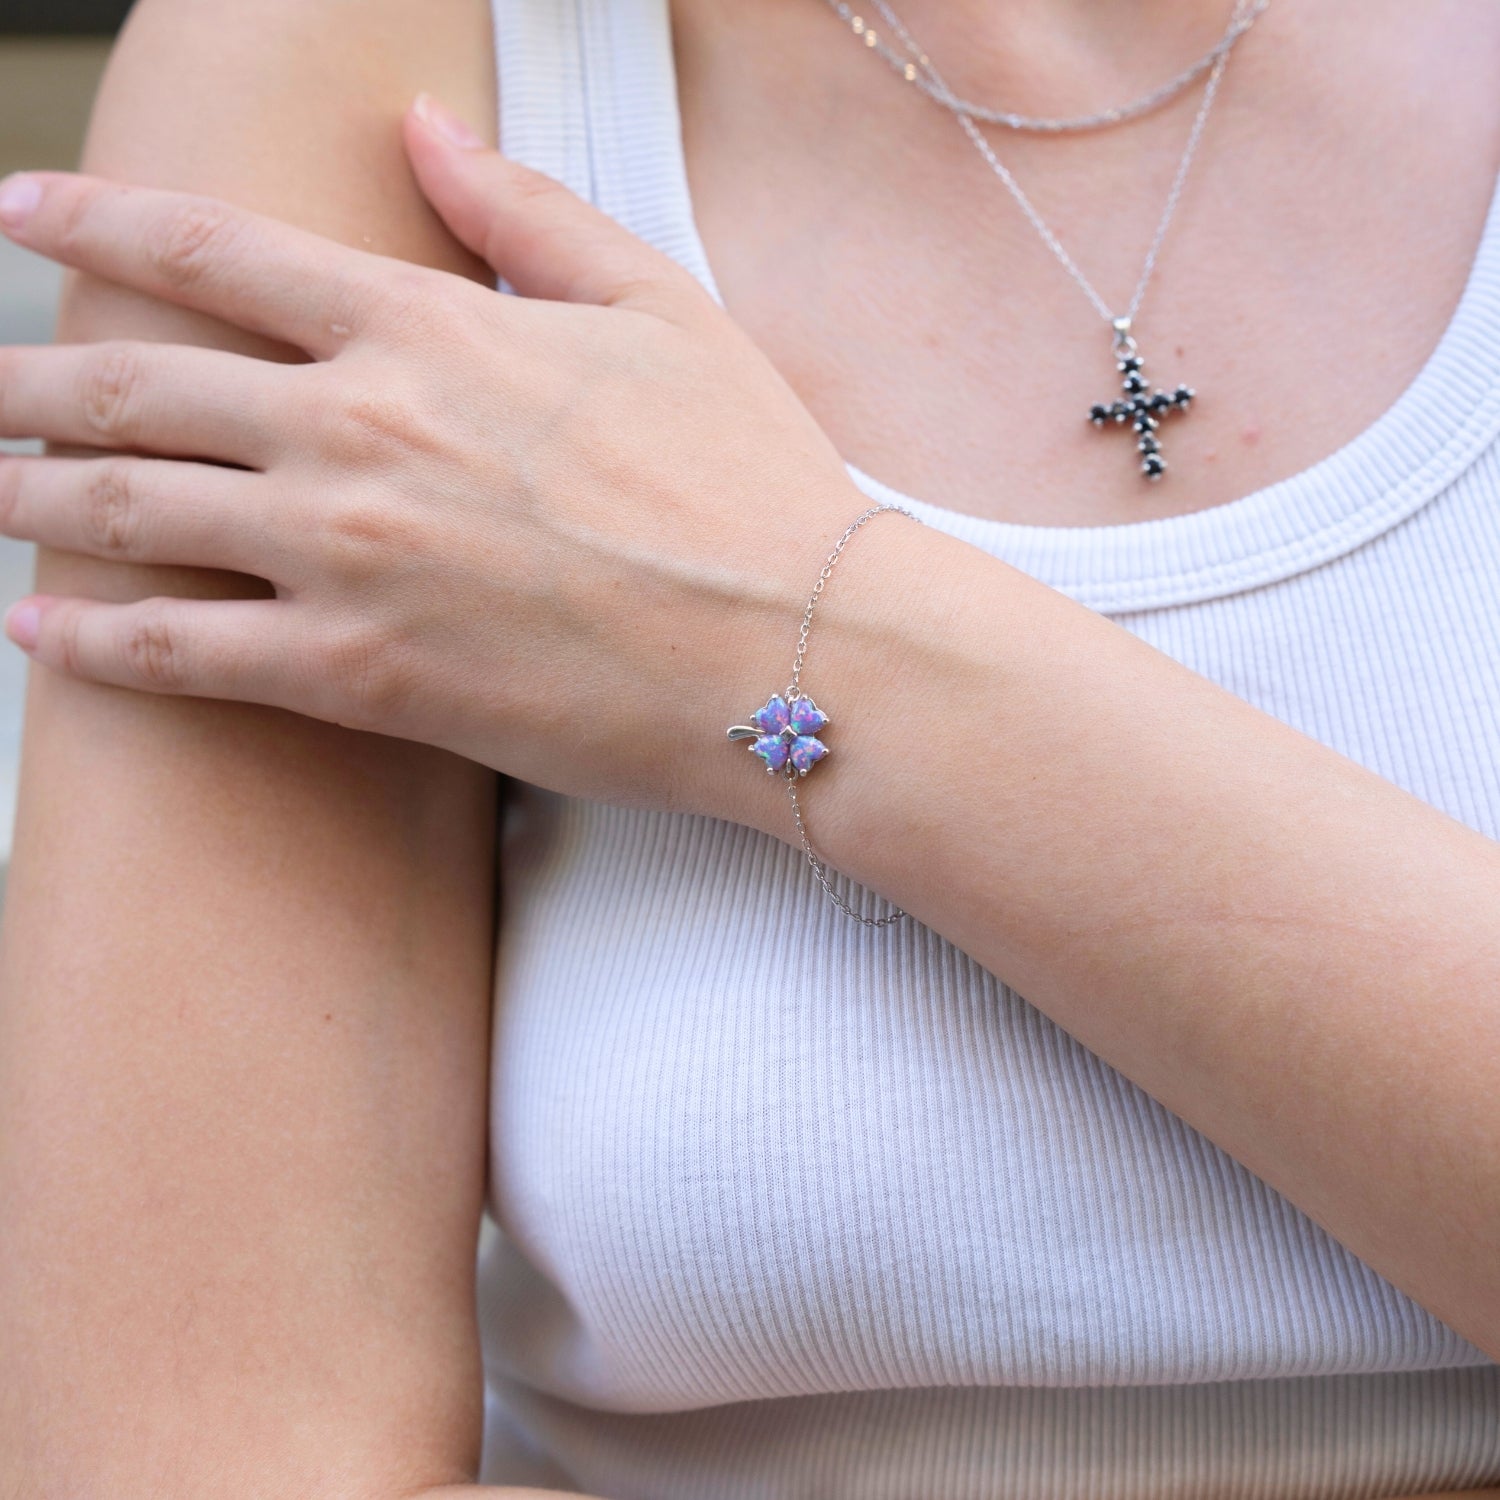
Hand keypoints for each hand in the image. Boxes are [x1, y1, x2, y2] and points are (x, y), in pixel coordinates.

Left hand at [0, 94, 864, 816]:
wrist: (801, 646)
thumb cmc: (748, 478)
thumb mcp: (656, 307)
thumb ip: (526, 211)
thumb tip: (424, 127)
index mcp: (426, 326)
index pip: (212, 250)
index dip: (94, 221)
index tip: (13, 212)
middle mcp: (360, 429)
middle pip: (137, 386)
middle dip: (25, 381)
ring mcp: (350, 556)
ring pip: (133, 512)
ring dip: (29, 496)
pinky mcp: (363, 678)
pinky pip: (188, 656)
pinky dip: (97, 641)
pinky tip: (37, 629)